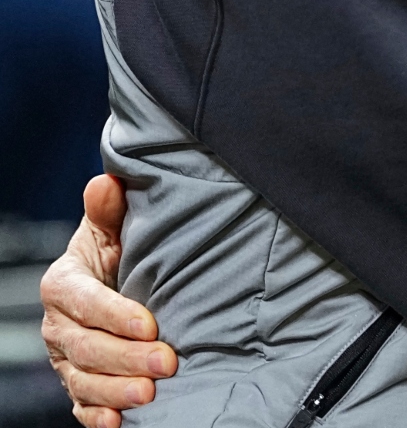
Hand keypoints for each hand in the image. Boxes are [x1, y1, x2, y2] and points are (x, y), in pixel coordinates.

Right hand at [41, 176, 175, 427]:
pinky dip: (98, 416)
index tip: (150, 324)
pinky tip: (120, 423)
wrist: (118, 277)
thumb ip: (109, 211)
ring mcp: (66, 358)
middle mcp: (59, 324)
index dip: (114, 315)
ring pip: (83, 380)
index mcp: (64, 283)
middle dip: (125, 358)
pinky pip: (81, 404)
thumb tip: (106, 182)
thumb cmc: (121, 247)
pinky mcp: (78, 383)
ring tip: (151, 395)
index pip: (84, 303)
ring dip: (115, 391)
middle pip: (85, 347)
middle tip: (167, 362)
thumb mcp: (114, 227)